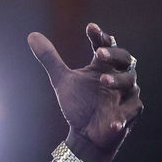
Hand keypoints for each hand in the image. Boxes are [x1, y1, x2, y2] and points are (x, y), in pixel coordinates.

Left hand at [28, 23, 141, 161]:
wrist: (85, 134)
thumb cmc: (78, 104)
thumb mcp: (62, 80)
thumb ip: (50, 58)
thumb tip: (31, 35)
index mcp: (103, 66)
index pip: (105, 46)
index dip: (100, 37)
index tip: (90, 27)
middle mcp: (119, 76)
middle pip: (125, 59)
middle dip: (114, 54)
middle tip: (99, 52)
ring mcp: (127, 94)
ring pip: (130, 82)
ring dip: (117, 80)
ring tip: (103, 80)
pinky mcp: (129, 113)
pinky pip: (130, 111)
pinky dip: (122, 116)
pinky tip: (114, 122)